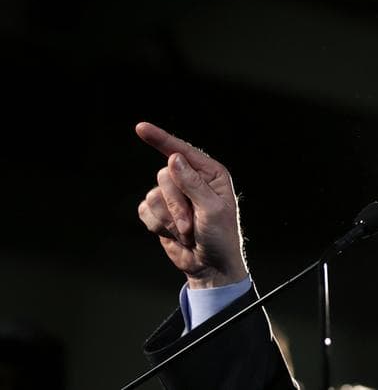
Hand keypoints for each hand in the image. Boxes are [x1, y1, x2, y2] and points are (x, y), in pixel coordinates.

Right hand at [136, 122, 247, 288]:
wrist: (210, 266)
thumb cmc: (220, 238)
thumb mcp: (212, 210)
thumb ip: (192, 184)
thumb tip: (174, 159)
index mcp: (210, 174)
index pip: (182, 151)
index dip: (161, 139)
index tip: (141, 128)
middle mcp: (190, 180)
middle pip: (164, 176)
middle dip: (176, 205)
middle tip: (192, 225)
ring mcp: (174, 196)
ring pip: (153, 195)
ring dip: (169, 220)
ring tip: (187, 232)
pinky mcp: (160, 212)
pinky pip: (144, 210)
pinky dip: (157, 225)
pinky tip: (174, 234)